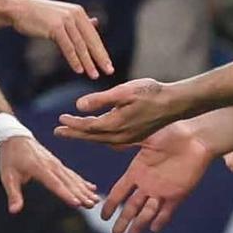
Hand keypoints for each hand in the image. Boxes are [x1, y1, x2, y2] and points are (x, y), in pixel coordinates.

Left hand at [0, 132, 98, 211]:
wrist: (15, 138)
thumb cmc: (10, 158)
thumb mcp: (7, 177)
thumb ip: (13, 194)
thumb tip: (14, 211)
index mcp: (38, 168)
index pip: (54, 183)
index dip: (66, 194)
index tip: (77, 203)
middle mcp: (51, 165)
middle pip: (68, 182)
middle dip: (81, 194)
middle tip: (92, 205)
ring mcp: (56, 164)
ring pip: (73, 178)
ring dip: (85, 189)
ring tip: (95, 200)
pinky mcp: (58, 164)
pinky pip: (72, 174)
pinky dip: (83, 181)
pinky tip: (92, 188)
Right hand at [9, 0, 112, 78]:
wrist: (19, 9)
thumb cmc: (40, 15)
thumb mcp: (63, 15)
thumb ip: (79, 21)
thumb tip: (96, 23)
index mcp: (79, 13)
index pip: (93, 36)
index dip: (102, 52)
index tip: (108, 65)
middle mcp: (75, 14)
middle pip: (91, 41)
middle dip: (100, 58)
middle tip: (109, 71)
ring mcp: (65, 20)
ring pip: (80, 46)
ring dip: (88, 62)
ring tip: (94, 75)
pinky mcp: (55, 27)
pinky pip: (68, 47)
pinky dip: (74, 59)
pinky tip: (79, 70)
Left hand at [56, 77, 183, 146]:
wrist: (175, 103)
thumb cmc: (151, 92)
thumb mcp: (124, 91)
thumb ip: (101, 99)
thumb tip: (78, 105)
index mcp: (115, 124)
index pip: (87, 126)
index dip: (73, 123)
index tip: (60, 119)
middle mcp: (120, 136)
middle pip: (91, 136)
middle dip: (74, 133)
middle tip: (57, 132)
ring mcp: (128, 139)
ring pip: (101, 140)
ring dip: (85, 136)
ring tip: (73, 132)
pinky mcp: (135, 137)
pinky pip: (111, 141)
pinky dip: (99, 138)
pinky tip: (97, 135)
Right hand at [98, 122, 214, 232]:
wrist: (196, 138)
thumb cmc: (172, 133)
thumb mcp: (146, 138)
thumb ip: (129, 143)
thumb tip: (109, 141)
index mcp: (137, 171)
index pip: (119, 192)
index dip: (111, 204)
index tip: (103, 216)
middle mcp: (147, 184)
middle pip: (131, 207)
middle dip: (123, 221)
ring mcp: (162, 190)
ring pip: (147, 211)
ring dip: (140, 223)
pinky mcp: (178, 193)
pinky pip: (168, 211)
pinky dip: (161, 220)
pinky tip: (153, 228)